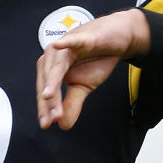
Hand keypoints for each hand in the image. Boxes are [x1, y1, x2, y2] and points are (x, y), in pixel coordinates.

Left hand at [36, 8, 148, 129]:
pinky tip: (57, 45)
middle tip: (51, 118)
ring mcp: (66, 46)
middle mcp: (55, 57)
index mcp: (52, 68)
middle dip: (49, 100)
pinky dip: (64, 43)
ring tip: (49, 96)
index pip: (46, 90)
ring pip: (57, 65)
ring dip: (52, 81)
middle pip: (47, 80)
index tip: (46, 124)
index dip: (45, 108)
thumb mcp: (85, 86)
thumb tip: (63, 125)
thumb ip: (72, 103)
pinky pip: (71, 40)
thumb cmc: (97, 59)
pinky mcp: (81, 37)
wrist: (117, 39)